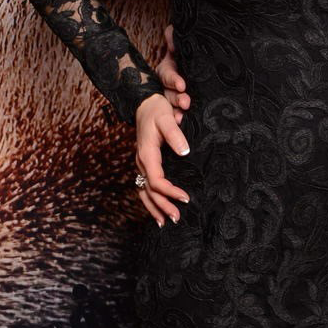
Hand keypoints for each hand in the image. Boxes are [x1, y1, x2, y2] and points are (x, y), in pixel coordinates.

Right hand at [135, 93, 189, 226]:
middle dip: (162, 206)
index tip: (185, 198)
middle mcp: (141, 162)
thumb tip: (185, 152)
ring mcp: (141, 164)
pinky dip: (150, 201)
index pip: (156, 180)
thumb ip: (175, 135)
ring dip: (154, 208)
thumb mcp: (166, 119)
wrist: (145, 104)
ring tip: (165, 222)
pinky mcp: (145, 165)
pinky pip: (144, 188)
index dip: (170, 192)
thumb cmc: (156, 110)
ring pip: (144, 192)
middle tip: (177, 218)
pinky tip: (158, 211)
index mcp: (146, 154)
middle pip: (149, 191)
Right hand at [156, 23, 190, 117]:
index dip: (173, 79)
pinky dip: (179, 118)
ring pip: (173, 105)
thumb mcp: (181, 46)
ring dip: (177, 110)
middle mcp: (169, 85)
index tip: (181, 85)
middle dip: (177, 98)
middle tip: (186, 102)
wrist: (205, 65)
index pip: (167, 74)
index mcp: (168, 70)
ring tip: (182, 116)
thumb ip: (174, 37)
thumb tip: (171, 31)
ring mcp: (174, 97)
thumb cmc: (190, 55)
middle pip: (169, 93)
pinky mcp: (182, 107)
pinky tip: (182, 122)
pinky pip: (178, 114)